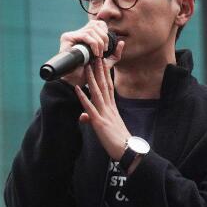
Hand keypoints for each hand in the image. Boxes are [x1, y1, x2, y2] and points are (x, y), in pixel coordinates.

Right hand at [59, 20, 109, 85]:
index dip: (105, 32)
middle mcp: (78, 33)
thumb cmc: (90, 73)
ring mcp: (71, 35)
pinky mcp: (67, 38)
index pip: (98, 23)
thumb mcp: (106, 63)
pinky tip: (95, 53)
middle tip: (105, 51)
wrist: (76, 80)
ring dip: (99, 43)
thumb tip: (122, 42)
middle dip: (104, 38)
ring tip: (100, 55)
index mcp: (86, 35)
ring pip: (91, 30)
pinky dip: (93, 44)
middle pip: (95, 24)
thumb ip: (115, 53)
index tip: (107, 46)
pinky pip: (85, 35)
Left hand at [74, 45, 129, 160]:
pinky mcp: (100, 122)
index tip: (101, 62)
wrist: (127, 151)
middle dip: (99, 70)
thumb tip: (83, 116)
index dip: (104, 74)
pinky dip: (83, 98)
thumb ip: (93, 119)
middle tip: (95, 56)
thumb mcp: (106, 128)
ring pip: (97, 92)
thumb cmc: (118, 141)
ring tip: (87, 66)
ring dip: (91, 78)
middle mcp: (109, 108)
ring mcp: (105, 114)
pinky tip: (78, 89)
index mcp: (112, 108)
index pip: (108, 87)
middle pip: (103, 85)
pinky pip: (90, 108)